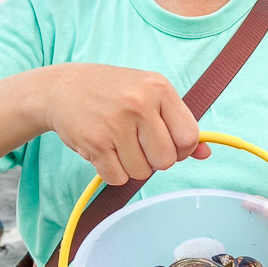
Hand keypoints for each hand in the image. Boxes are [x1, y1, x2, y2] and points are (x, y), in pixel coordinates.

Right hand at [41, 64, 209, 184]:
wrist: (61, 88)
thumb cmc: (112, 92)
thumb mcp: (149, 94)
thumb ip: (178, 122)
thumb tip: (206, 152)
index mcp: (159, 88)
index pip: (188, 137)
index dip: (181, 148)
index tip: (167, 142)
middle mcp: (139, 104)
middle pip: (166, 160)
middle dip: (155, 159)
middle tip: (139, 143)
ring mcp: (115, 124)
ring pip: (142, 172)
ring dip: (132, 165)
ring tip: (119, 142)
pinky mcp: (95, 143)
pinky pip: (118, 178)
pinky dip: (113, 171)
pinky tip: (104, 150)